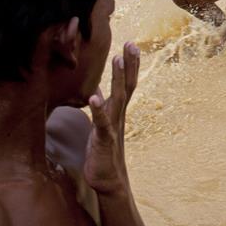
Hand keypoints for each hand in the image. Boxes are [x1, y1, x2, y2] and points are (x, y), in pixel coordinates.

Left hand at [83, 42, 138, 195]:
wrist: (109, 181)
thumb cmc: (104, 154)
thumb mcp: (101, 127)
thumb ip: (102, 110)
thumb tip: (96, 94)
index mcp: (118, 113)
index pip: (128, 84)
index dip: (130, 65)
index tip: (131, 45)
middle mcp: (119, 117)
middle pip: (128, 86)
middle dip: (129, 65)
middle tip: (131, 44)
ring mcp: (113, 127)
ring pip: (118, 99)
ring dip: (118, 79)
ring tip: (117, 60)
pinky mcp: (104, 140)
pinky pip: (102, 122)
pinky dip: (99, 109)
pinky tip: (94, 97)